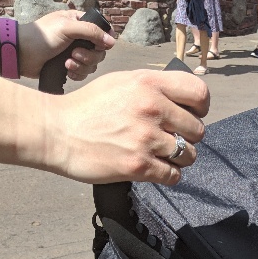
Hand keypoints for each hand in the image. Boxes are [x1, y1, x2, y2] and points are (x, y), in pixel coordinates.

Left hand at [17, 10, 114, 79]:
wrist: (24, 55)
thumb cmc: (43, 37)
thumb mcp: (67, 28)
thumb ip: (91, 32)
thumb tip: (112, 41)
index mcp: (78, 23)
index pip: (101, 30)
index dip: (103, 40)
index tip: (100, 46)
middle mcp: (79, 37)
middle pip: (99, 51)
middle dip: (89, 56)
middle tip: (74, 54)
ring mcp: (75, 52)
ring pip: (92, 64)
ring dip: (81, 66)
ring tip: (67, 63)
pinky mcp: (70, 66)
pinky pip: (83, 74)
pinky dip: (77, 74)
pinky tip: (66, 71)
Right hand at [45, 69, 209, 184]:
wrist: (56, 132)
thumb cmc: (88, 108)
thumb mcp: (121, 83)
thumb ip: (153, 88)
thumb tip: (184, 102)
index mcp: (148, 83)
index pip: (199, 93)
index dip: (201, 108)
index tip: (191, 115)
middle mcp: (151, 108)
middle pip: (198, 129)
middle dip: (187, 137)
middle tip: (169, 139)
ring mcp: (146, 138)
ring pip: (189, 154)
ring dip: (179, 158)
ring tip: (160, 154)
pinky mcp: (139, 165)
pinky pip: (174, 176)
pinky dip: (167, 175)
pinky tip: (153, 168)